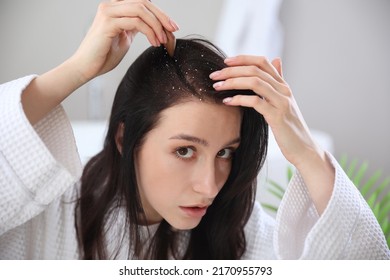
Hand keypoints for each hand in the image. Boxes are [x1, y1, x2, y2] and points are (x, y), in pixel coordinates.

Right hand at [70, 0, 178, 81]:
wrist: (86, 68)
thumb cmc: (104, 56)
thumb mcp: (125, 37)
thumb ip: (137, 27)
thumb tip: (156, 25)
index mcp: (116, 8)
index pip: (143, 3)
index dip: (160, 13)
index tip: (172, 27)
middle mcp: (111, 6)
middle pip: (144, 2)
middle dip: (162, 17)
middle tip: (173, 30)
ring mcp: (108, 12)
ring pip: (141, 10)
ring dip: (156, 25)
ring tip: (162, 40)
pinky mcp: (108, 23)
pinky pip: (135, 22)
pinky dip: (149, 31)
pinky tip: (154, 42)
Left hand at [210, 56, 334, 213]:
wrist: (304, 148)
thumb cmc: (289, 127)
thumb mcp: (284, 101)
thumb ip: (277, 82)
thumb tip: (276, 59)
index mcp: (283, 85)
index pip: (262, 62)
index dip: (243, 58)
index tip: (225, 61)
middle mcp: (284, 90)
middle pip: (255, 70)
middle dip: (231, 70)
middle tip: (214, 76)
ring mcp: (282, 102)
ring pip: (255, 82)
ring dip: (232, 82)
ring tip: (217, 86)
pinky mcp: (277, 116)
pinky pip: (255, 102)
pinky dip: (239, 99)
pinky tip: (227, 102)